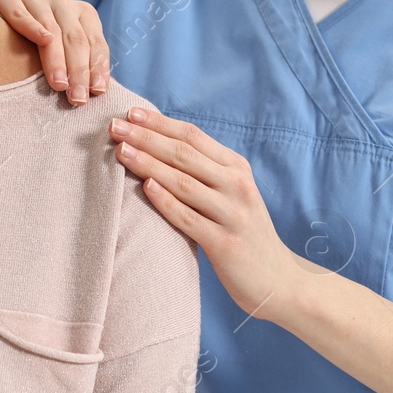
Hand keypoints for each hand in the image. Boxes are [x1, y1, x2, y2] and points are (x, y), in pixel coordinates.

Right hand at [0, 0, 108, 105]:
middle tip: (77, 98)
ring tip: (59, 84)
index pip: (95, 42)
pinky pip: (21, 13)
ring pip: (51, 29)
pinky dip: (32, 26)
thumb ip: (77, 63)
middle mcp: (61, 0)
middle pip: (75, 38)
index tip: (97, 92)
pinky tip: (43, 40)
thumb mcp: (61, 48)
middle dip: (78, 70)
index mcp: (81, 12)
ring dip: (57, 59)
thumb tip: (94, 93)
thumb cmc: (32, 40)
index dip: (98, 67)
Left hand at [109, 107, 309, 320]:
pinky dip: (166, 201)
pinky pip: (188, 218)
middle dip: (147, 137)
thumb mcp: (233, 193)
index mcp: (236, 168)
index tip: (131, 112)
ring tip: (121, 151)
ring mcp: (232, 214)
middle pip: (184, 154)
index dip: (160, 123)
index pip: (193, 136)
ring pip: (183, 182)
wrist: (278, 280)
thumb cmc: (244, 232)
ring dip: (149, 163)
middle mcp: (236, 185)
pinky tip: (146, 186)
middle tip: (115, 126)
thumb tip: (159, 145)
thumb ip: (206, 171)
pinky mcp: (224, 243)